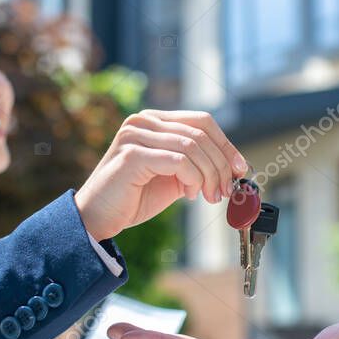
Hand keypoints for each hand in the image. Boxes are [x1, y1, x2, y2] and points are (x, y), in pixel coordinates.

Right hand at [74, 110, 247, 239]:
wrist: (97, 217)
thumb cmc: (133, 198)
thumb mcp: (173, 178)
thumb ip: (196, 166)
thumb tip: (233, 168)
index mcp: (154, 121)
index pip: (201, 121)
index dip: (225, 144)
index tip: (240, 169)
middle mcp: (143, 121)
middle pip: (200, 133)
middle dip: (220, 164)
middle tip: (226, 191)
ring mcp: (135, 135)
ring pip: (192, 147)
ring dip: (209, 175)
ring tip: (209, 196)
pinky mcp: (132, 154)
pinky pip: (178, 161)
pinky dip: (192, 179)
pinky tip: (189, 195)